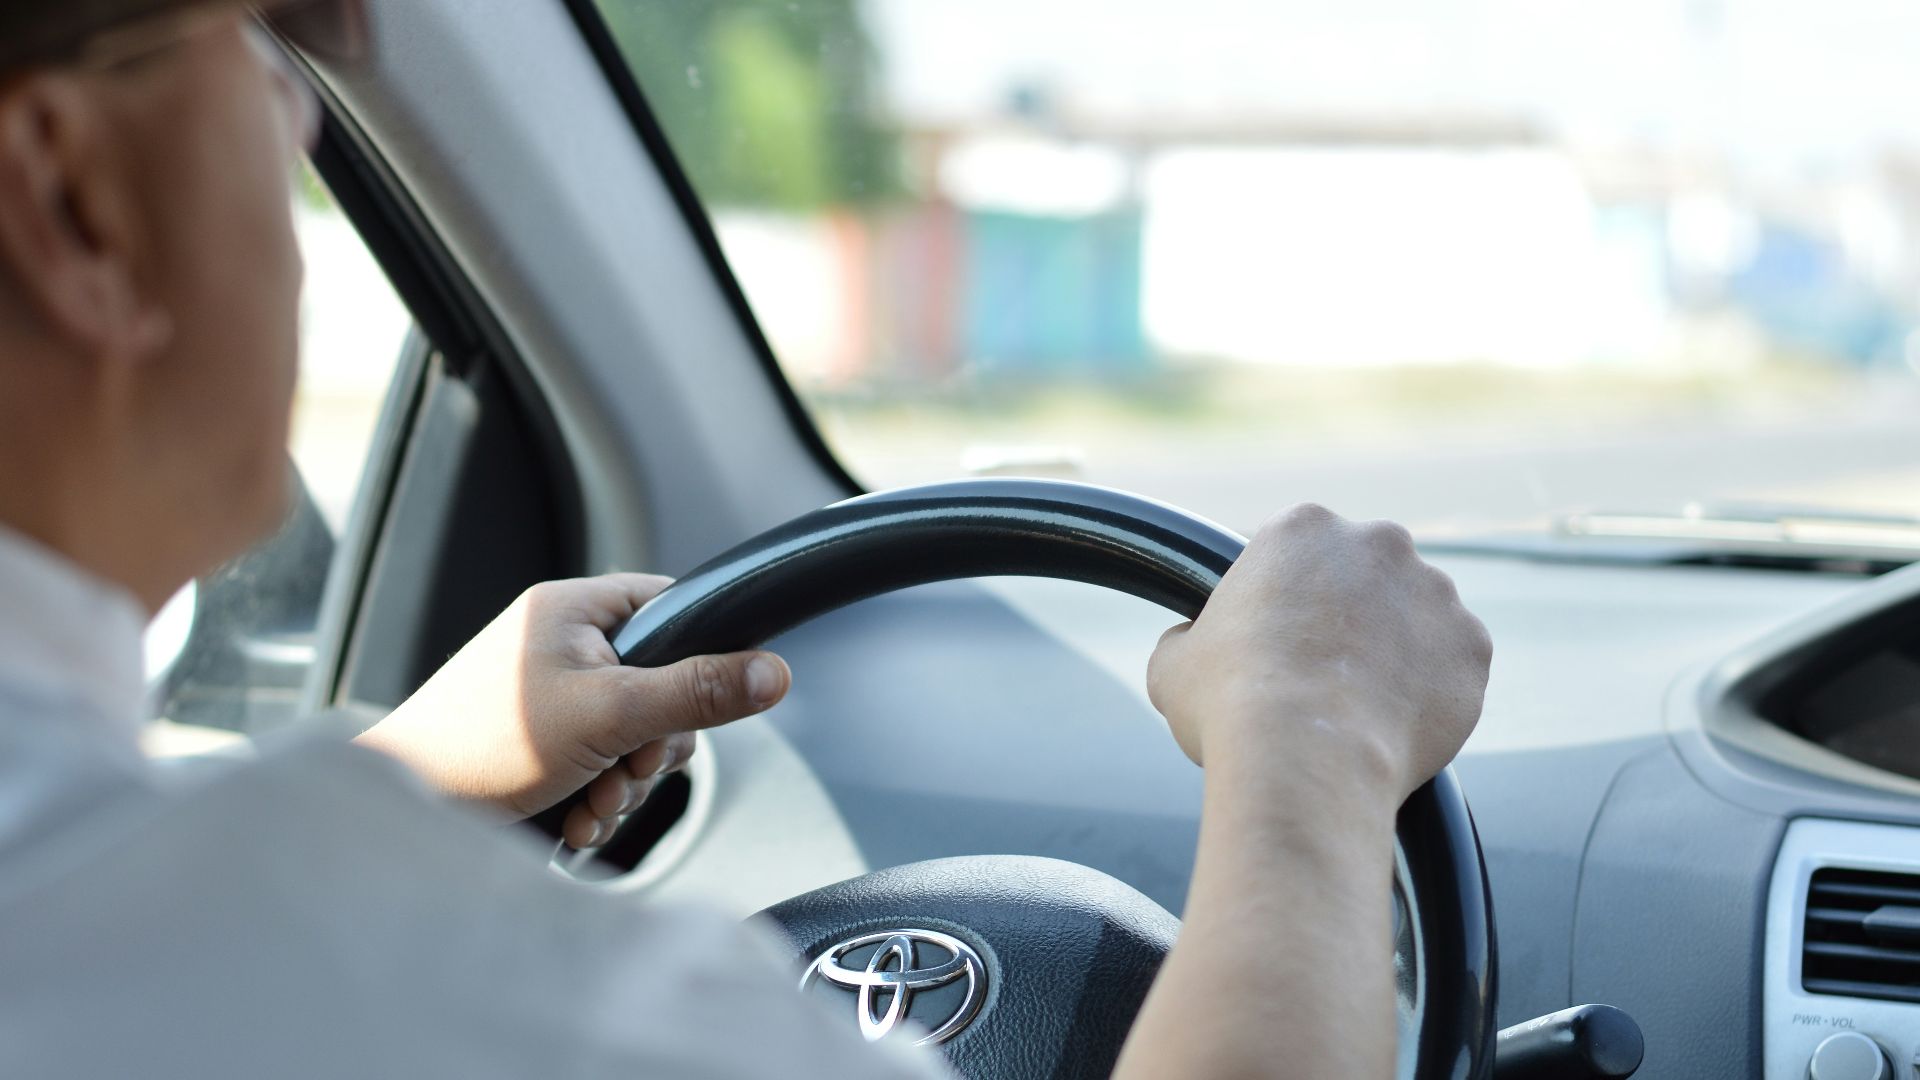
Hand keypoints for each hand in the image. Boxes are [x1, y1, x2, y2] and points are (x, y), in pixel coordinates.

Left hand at [355, 574, 790, 847]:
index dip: (697, 658)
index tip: (690, 707)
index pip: (673, 608)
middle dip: (652, 749)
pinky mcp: (539, 743)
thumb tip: (775, 673)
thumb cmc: (482, 747)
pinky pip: (600, 765)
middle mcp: (561, 644)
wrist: (401, 813)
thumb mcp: (610, 715)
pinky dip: (596, 800)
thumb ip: (696, 693)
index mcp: (572, 608)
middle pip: (662, 686)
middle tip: (624, 770)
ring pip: (634, 736)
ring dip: (624, 784)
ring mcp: (549, 696)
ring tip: (588, 804)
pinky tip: (573, 819)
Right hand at [1146, 503, 1489, 800]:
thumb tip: (1188, 645)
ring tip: (1362, 707)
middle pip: (1366, 573)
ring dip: (1397, 649)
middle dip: (1350, 613)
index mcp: (1303, 527)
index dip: (1285, 596)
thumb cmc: (1231, 704)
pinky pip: (1453, 664)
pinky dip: (1433, 690)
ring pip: (1416, 617)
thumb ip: (1188, 638)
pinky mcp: (1472, 646)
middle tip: (1322, 670)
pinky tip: (1396, 723)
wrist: (1305, 758)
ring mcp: (1435, 592)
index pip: (1297, 550)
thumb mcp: (1173, 663)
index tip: (1278, 635)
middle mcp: (1379, 542)